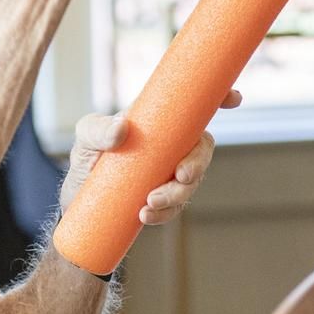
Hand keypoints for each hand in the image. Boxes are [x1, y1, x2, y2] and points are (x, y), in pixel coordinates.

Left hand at [61, 90, 243, 223]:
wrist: (79, 200)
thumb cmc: (87, 157)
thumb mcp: (85, 136)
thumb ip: (99, 130)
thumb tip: (122, 130)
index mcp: (160, 120)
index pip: (194, 107)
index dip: (219, 98)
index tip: (234, 98)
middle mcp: (172, 144)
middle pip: (203, 147)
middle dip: (198, 162)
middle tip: (181, 176)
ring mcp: (171, 171)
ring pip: (192, 180)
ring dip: (177, 194)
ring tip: (149, 204)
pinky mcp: (166, 197)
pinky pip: (177, 205)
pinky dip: (165, 212)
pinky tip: (145, 216)